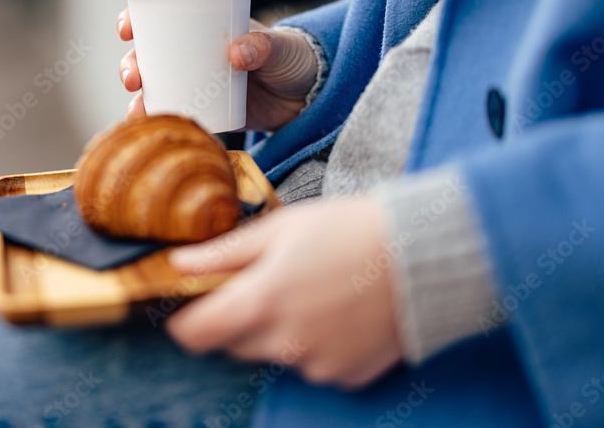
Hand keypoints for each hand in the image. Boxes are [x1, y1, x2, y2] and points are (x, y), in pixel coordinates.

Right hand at [117, 9, 318, 130]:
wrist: (310, 96)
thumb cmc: (293, 58)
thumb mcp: (281, 47)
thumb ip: (264, 46)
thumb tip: (237, 52)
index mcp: (205, 28)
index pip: (162, 17)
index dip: (137, 19)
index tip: (127, 28)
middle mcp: (193, 55)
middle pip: (149, 56)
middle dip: (132, 65)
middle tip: (133, 77)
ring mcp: (198, 84)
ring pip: (156, 88)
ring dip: (139, 98)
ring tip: (137, 111)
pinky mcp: (207, 111)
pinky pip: (176, 114)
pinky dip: (160, 121)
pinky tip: (150, 130)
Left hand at [164, 197, 402, 388]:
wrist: (425, 255)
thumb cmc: (351, 230)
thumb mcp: (280, 228)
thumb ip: (224, 253)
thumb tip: (179, 264)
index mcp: (261, 302)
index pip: (194, 334)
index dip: (185, 321)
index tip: (190, 306)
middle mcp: (285, 343)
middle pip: (234, 342)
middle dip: (238, 317)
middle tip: (265, 282)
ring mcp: (317, 364)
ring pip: (273, 353)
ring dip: (278, 330)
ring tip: (311, 290)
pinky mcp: (346, 375)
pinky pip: (311, 364)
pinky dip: (314, 343)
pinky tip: (336, 310)